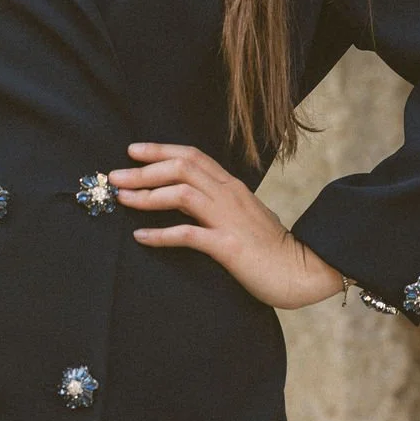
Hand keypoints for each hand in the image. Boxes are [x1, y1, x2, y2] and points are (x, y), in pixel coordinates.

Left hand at [108, 142, 343, 310]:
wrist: (305, 271)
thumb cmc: (271, 247)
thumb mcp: (245, 214)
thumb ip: (221, 202)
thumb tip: (191, 198)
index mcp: (232, 186)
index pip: (192, 156)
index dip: (160, 150)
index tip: (132, 151)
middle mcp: (229, 195)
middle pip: (181, 168)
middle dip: (143, 170)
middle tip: (114, 176)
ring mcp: (229, 219)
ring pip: (181, 194)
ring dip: (147, 195)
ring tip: (122, 199)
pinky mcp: (229, 246)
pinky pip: (188, 235)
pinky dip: (161, 234)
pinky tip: (140, 237)